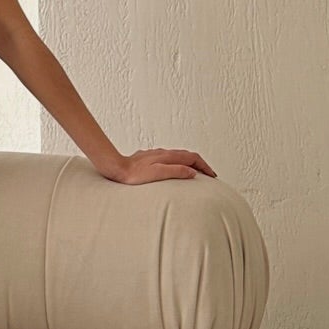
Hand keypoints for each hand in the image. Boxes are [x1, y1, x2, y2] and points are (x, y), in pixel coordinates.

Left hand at [98, 147, 216, 183]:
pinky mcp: (149, 159)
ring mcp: (156, 155)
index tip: (212, 175)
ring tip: (195, 173)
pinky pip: (169, 159)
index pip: (193, 158)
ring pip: (178, 156)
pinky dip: (178, 163)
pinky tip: (174, 169)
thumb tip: (192, 172)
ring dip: (190, 163)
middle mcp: (163, 153)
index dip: (205, 166)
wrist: (116, 169)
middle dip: (200, 164)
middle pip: (188, 155)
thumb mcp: (158, 173)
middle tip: (208, 174)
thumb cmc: (134, 174)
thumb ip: (176, 171)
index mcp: (168, 156)